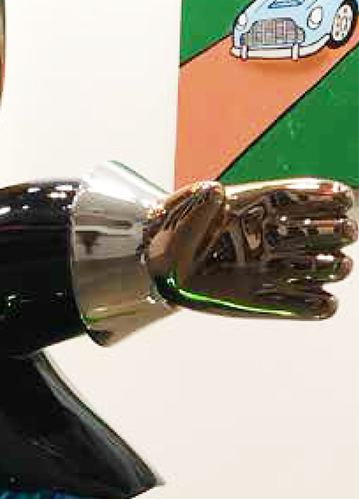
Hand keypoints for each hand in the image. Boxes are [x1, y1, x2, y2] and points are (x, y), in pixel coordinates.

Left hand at [146, 178, 355, 318]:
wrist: (158, 265)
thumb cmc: (174, 231)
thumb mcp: (183, 209)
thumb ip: (199, 200)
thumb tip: (216, 191)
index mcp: (260, 208)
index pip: (304, 197)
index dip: (327, 197)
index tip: (343, 200)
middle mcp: (272, 238)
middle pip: (319, 232)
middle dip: (336, 232)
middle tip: (343, 234)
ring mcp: (269, 269)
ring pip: (317, 268)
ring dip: (332, 267)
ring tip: (338, 266)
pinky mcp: (260, 301)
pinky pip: (299, 307)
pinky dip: (316, 307)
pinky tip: (325, 303)